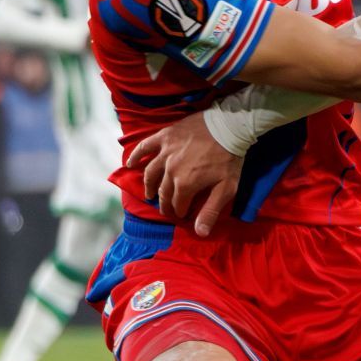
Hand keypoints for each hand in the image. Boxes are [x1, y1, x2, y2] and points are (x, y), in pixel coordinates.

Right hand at [127, 115, 243, 236]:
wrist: (229, 127)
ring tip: (150, 194)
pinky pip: (145, 147)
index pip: (177, 204)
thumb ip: (210, 211)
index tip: (182, 215)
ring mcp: (165, 152)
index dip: (180, 212)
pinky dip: (136, 156)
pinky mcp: (165, 136)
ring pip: (151, 173)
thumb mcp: (226, 189)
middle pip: (163, 191)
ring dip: (149, 186)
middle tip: (167, 209)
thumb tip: (200, 233)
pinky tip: (130, 164)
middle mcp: (170, 170)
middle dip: (165, 203)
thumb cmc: (229, 159)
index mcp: (185, 184)